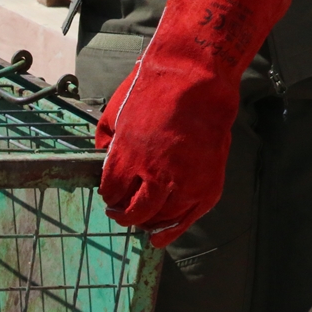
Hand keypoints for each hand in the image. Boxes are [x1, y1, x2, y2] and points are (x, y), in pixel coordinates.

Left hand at [95, 0, 289, 246]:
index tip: (111, 195)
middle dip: (123, 214)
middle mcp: (154, 177)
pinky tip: (161, 235)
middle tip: (121, 212)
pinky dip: (173, 229)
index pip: (111, 193)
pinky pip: (187, 217)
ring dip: (147, 223)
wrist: (199, 77)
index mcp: (127, 159)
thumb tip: (103, 155)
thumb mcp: (116, 111)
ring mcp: (183, 183)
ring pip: (160, 219)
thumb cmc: (156, 88)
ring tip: (142, 224)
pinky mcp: (207, 185)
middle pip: (133, 214)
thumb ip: (106, 139)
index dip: (109, 196)